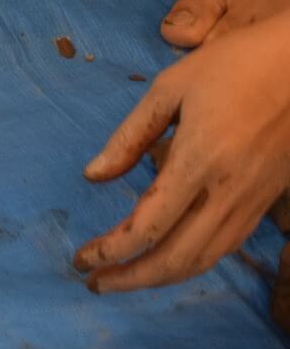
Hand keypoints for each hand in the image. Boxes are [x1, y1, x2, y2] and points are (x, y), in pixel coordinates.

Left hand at [73, 10, 289, 292]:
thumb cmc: (235, 65)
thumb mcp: (169, 88)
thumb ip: (129, 137)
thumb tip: (92, 176)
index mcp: (199, 160)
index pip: (148, 225)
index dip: (111, 250)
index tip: (81, 258)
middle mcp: (229, 191)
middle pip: (176, 257)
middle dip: (130, 279)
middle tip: (93, 282)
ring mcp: (253, 200)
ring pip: (205, 259)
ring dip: (160, 278)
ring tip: (123, 278)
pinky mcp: (267, 200)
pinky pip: (227, 245)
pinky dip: (192, 262)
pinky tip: (169, 258)